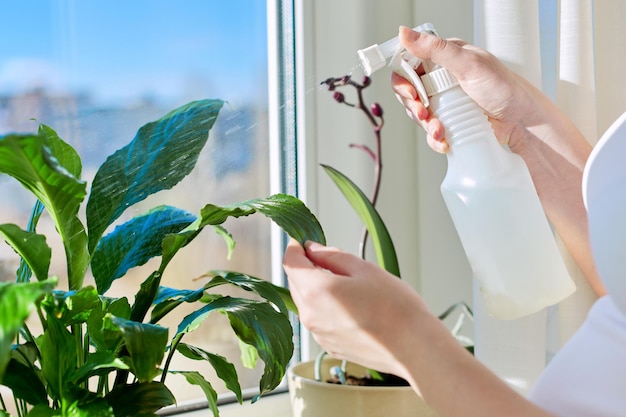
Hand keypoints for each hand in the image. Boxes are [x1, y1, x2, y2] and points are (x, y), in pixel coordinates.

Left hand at [282, 238, 426, 378]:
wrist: (414, 348)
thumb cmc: (396, 309)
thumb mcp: (364, 269)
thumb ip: (332, 256)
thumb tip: (313, 249)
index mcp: (316, 291)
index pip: (290, 262)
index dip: (295, 247)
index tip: (303, 240)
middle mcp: (310, 315)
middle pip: (295, 282)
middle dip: (306, 267)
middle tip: (329, 258)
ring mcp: (319, 334)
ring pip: (306, 302)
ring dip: (316, 288)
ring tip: (346, 283)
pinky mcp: (329, 346)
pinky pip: (318, 319)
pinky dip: (325, 307)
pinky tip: (350, 304)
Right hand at [391, 26, 541, 153]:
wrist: (521, 122)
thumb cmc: (503, 88)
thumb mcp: (468, 64)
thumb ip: (436, 49)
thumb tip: (404, 32)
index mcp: (444, 59)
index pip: (409, 64)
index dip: (403, 80)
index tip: (411, 92)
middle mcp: (441, 79)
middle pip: (409, 92)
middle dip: (413, 106)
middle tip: (423, 113)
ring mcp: (444, 102)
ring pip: (418, 113)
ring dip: (425, 125)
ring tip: (440, 129)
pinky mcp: (448, 122)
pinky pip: (430, 132)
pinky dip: (434, 139)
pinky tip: (444, 141)